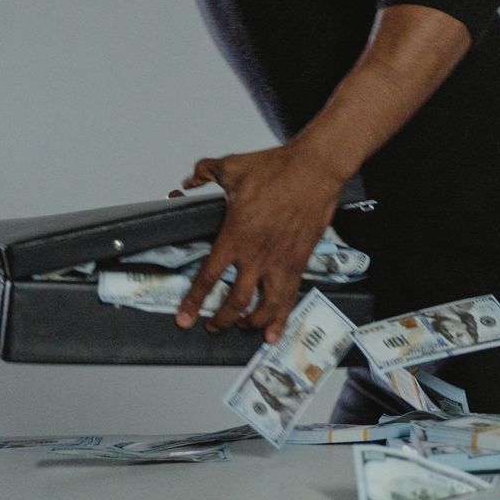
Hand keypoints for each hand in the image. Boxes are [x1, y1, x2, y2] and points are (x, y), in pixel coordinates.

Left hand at [170, 143, 346, 343]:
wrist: (315, 169)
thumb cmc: (278, 169)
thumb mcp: (232, 167)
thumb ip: (205, 174)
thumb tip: (189, 180)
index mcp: (235, 235)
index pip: (209, 277)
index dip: (193, 300)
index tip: (184, 317)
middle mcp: (256, 255)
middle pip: (235, 301)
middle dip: (220, 319)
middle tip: (212, 325)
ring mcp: (280, 261)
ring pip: (264, 307)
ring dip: (250, 323)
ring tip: (241, 326)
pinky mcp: (299, 262)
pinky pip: (289, 297)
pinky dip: (281, 319)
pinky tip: (275, 332)